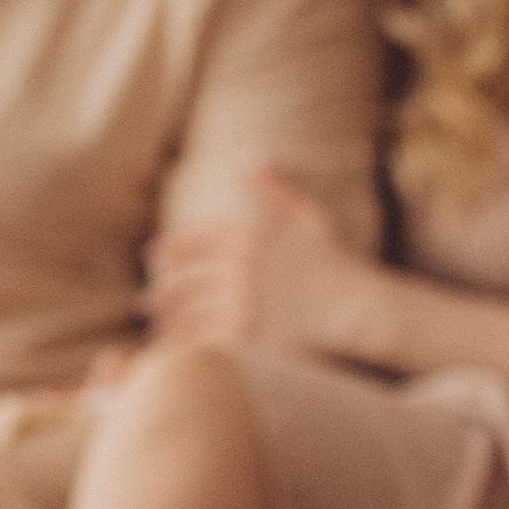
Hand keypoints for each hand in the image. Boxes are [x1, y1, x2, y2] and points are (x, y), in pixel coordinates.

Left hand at [144, 163, 389, 360]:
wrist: (360, 309)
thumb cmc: (335, 263)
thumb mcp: (307, 217)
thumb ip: (274, 187)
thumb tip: (251, 154)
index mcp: (245, 234)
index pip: (188, 242)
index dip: (167, 253)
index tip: (155, 260)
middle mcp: (237, 265)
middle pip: (179, 280)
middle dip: (161, 293)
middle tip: (148, 303)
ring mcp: (239, 301)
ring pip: (185, 313)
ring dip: (168, 323)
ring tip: (159, 331)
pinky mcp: (245, 335)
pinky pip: (201, 342)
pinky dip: (184, 348)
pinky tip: (178, 354)